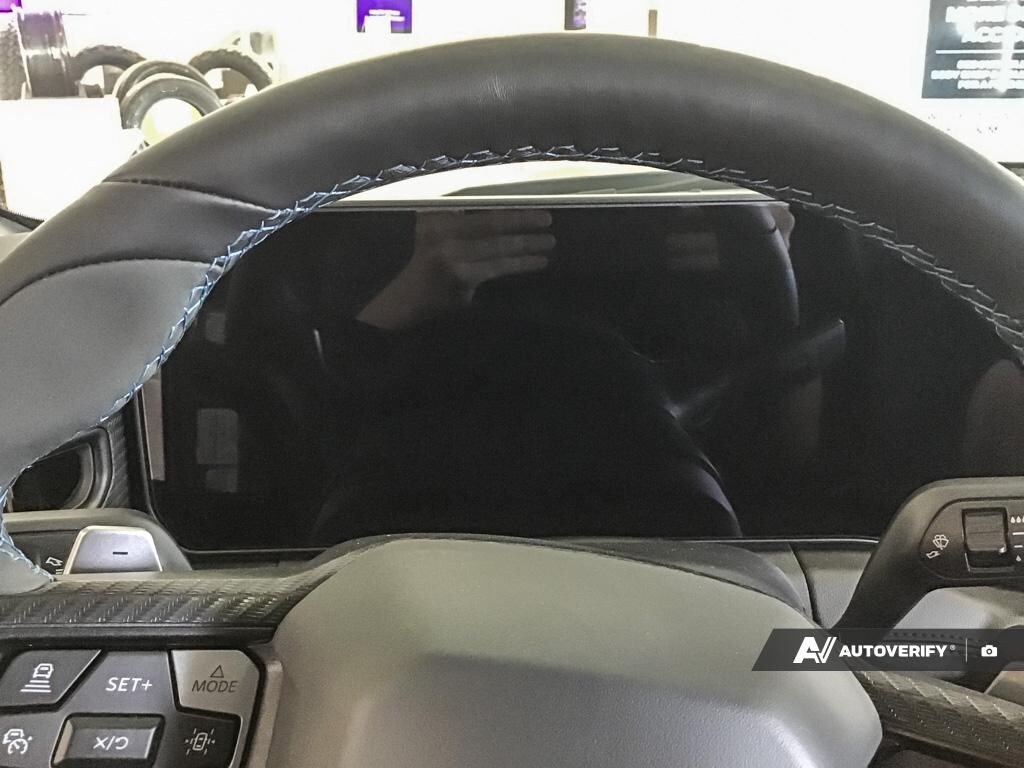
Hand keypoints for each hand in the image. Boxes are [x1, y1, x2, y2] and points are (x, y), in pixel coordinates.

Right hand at [358, 209, 554, 329]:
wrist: (410, 298)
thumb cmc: (430, 260)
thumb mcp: (439, 229)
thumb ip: (464, 215)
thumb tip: (510, 204)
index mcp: (436, 212)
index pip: (477, 199)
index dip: (506, 199)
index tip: (530, 196)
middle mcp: (440, 228)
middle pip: (490, 220)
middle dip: (522, 219)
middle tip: (547, 218)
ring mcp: (449, 253)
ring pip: (497, 245)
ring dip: (527, 243)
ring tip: (549, 241)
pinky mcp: (460, 275)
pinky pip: (498, 266)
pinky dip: (521, 263)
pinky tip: (539, 262)